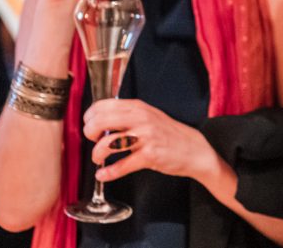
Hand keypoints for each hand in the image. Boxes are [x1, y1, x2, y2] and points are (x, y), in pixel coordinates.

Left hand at [83, 99, 217, 183]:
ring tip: (99, 159)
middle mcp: (140, 119)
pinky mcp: (149, 156)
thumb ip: (127, 115)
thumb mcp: (149, 115)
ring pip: (108, 144)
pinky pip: (122, 165)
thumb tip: (100, 120)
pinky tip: (104, 175)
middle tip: (93, 141)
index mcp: (137, 107)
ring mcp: (145, 137)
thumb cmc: (168, 133)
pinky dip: (109, 173)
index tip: (89, 125)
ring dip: (97, 155)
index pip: (102, 106)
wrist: (194, 149)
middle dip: (89, 134)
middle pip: (100, 122)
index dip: (89, 117)